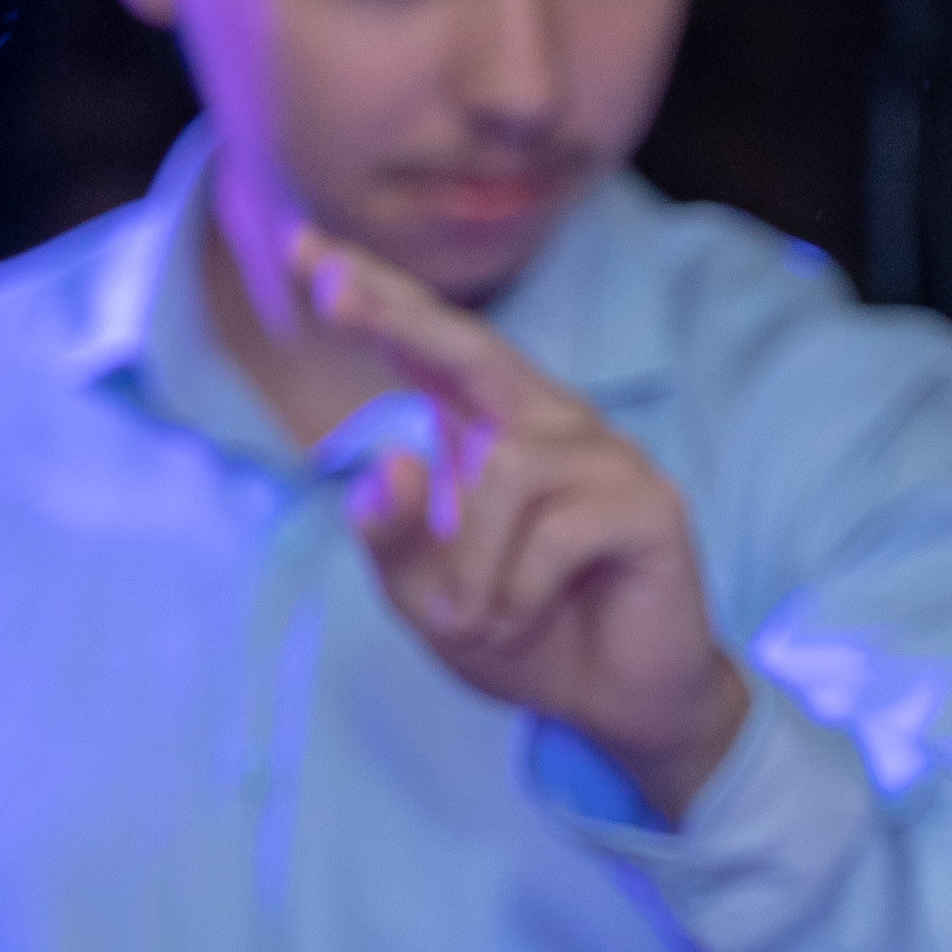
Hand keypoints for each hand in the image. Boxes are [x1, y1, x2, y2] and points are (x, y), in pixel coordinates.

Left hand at [297, 226, 751, 811]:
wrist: (609, 702)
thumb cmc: (517, 632)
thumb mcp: (424, 596)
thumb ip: (394, 537)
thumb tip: (390, 459)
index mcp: (485, 430)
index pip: (426, 348)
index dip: (374, 296)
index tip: (302, 249)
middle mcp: (545, 424)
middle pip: (471, 348)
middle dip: (397, 315)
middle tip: (329, 288)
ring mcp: (604, 455)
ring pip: (505, 472)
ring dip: (471, 568)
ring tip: (477, 623)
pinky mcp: (649, 502)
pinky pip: (557, 530)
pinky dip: (520, 590)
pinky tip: (526, 621)